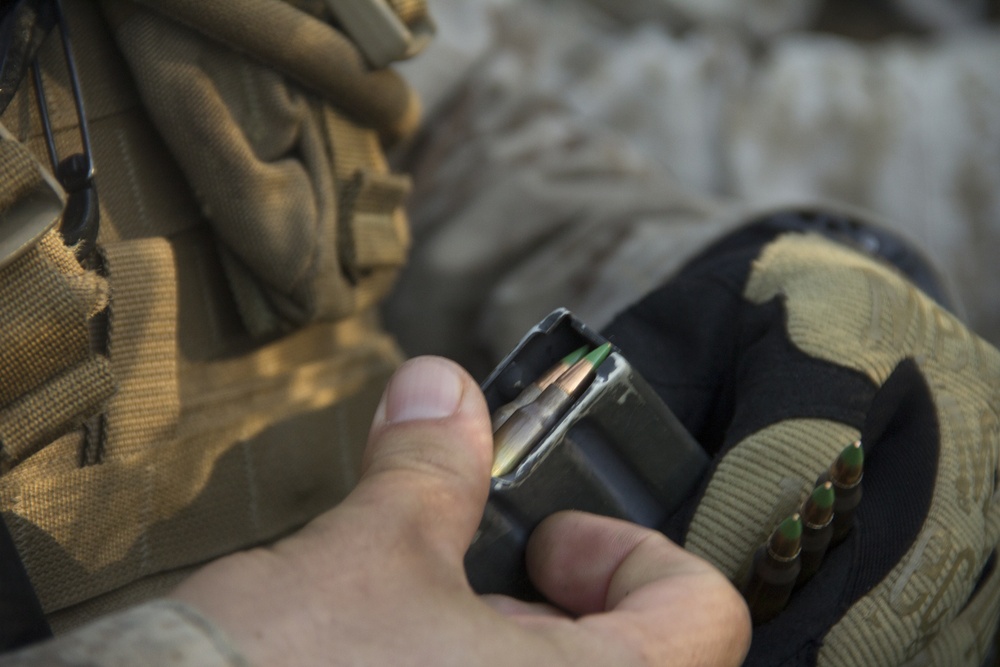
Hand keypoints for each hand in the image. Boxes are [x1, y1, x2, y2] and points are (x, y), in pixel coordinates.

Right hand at [172, 356, 749, 665]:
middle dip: (545, 609)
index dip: (629, 556)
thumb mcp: (370, 554)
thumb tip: (439, 386)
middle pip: (630, 664)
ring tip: (410, 628)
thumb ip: (428, 468)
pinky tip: (382, 662)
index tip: (545, 538)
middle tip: (466, 580)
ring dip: (494, 650)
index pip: (702, 615)